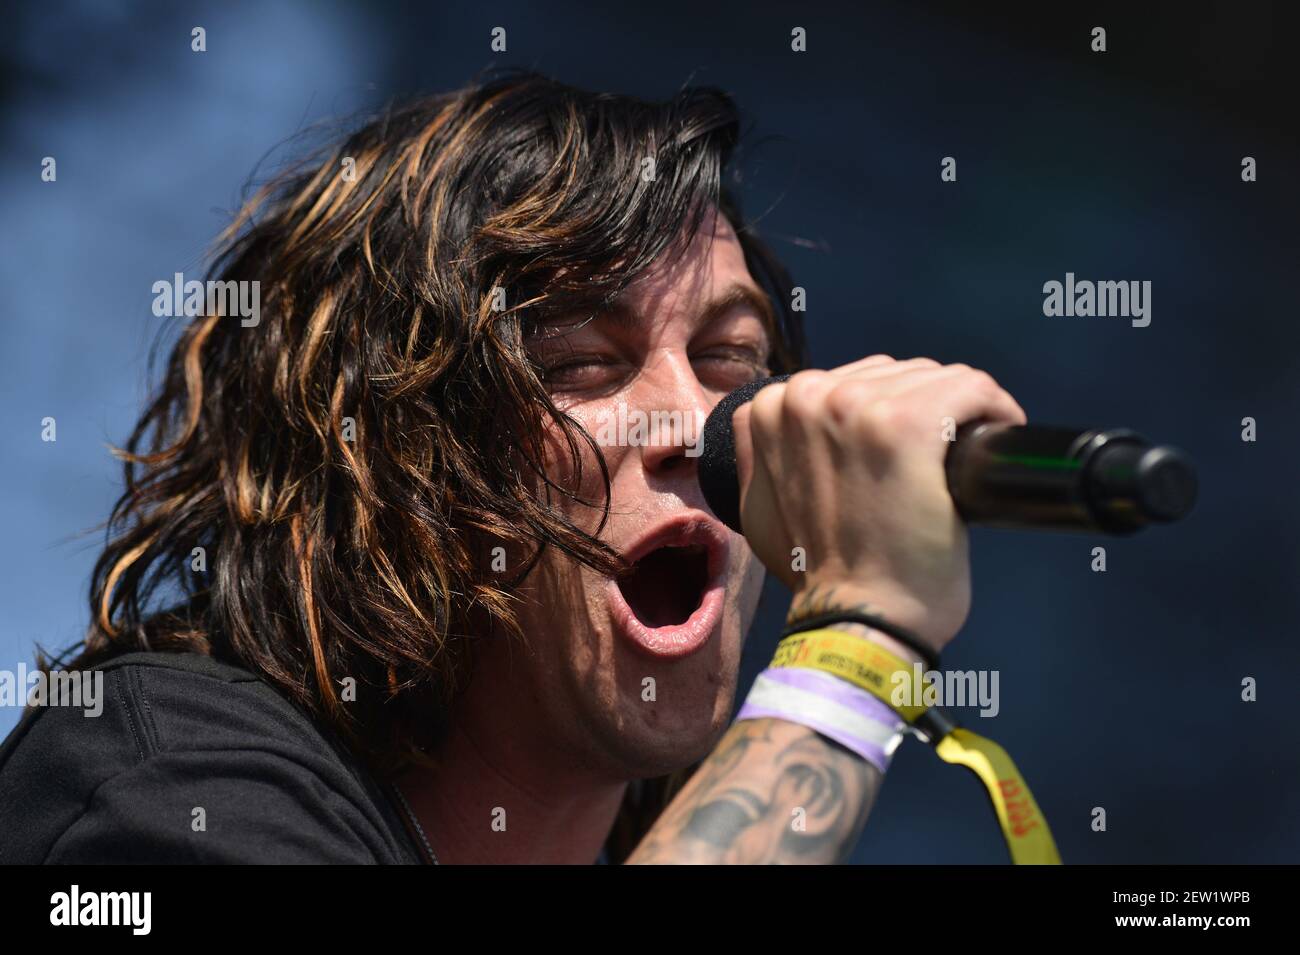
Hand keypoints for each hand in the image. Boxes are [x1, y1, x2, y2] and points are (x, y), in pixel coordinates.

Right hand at [732, 356, 1026, 654]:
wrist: (857, 618)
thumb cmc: (819, 572)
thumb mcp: (761, 506)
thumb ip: (765, 457)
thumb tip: (787, 437)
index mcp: (771, 409)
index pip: (852, 380)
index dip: (889, 410)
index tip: (911, 446)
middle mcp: (808, 397)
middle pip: (896, 374)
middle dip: (924, 410)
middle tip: (938, 461)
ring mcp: (858, 408)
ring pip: (936, 378)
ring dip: (959, 411)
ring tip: (964, 454)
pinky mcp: (909, 426)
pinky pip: (971, 388)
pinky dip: (995, 408)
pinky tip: (998, 434)